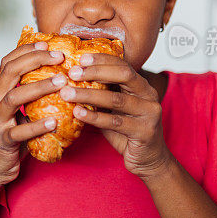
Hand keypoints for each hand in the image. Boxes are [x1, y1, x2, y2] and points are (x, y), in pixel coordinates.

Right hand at [0, 41, 66, 190]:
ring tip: (61, 83)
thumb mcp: (18, 112)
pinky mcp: (3, 141)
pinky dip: (37, 125)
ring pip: (14, 98)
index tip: (47, 42)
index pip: (7, 62)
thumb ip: (30, 96)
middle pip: (9, 73)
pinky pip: (20, 132)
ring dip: (39, 87)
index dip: (26, 50)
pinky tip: (54, 121)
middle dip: (34, 60)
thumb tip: (59, 77)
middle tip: (60, 57)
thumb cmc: (10, 138)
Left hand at [58, 53, 174, 179]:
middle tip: (72, 73)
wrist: (148, 160)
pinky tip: (78, 113)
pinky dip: (94, 117)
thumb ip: (103, 93)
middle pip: (123, 76)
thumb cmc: (127, 131)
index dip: (102, 60)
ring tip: (67, 93)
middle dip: (95, 72)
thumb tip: (73, 79)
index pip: (123, 65)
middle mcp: (149, 96)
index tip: (81, 58)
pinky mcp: (144, 132)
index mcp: (142, 86)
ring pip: (116, 99)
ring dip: (89, 95)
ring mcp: (149, 114)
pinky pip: (115, 122)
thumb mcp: (115, 109)